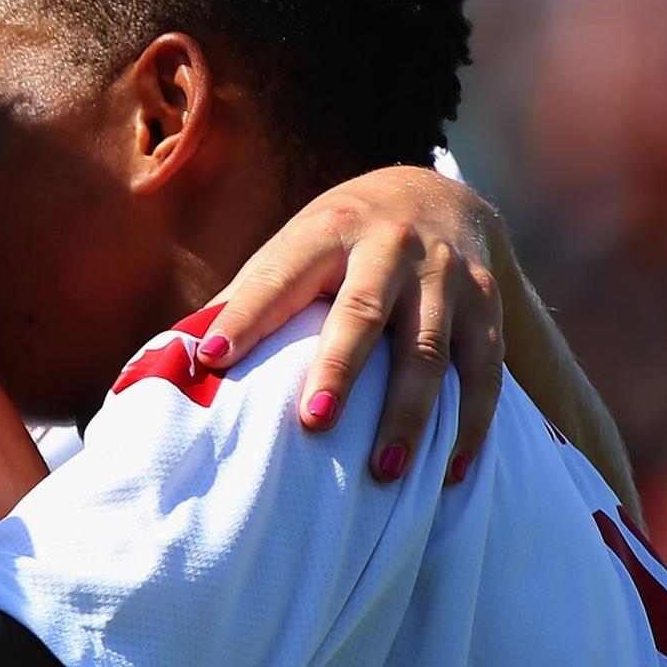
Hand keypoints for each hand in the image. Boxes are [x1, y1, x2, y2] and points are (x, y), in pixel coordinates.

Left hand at [201, 167, 502, 486]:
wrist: (436, 196)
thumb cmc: (339, 241)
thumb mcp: (294, 245)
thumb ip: (248, 295)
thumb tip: (180, 355)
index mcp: (326, 231)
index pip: (278, 276)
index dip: (246, 316)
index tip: (212, 357)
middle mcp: (388, 247)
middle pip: (362, 312)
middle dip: (338, 370)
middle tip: (313, 423)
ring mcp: (444, 275)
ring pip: (428, 350)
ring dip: (409, 413)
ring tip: (386, 470)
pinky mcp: (487, 304)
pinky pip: (483, 369)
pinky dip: (472, 422)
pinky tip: (454, 471)